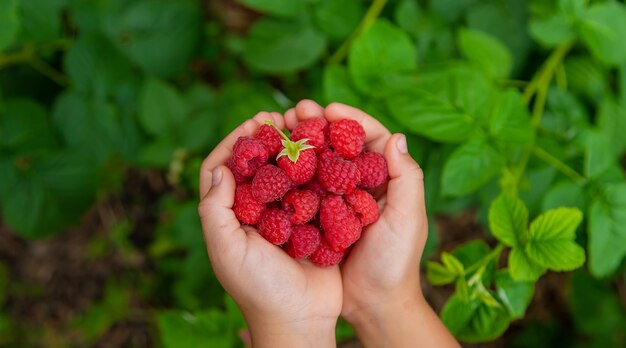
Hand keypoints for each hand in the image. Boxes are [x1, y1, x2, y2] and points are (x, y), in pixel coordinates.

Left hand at [198, 110, 340, 347]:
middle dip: (265, 137)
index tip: (253, 123)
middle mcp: (256, 211)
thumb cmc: (258, 288)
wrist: (300, 318)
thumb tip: (219, 168)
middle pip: (255, 164)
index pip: (222, 169)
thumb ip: (215, 211)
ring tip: (304, 126)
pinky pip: (313, 187)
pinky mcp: (313, 221)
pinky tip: (328, 151)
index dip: (233, 142)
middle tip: (280, 117)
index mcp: (231, 216)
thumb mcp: (226, 251)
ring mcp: (285, 215)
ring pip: (285, 171)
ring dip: (292, 146)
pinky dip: (318, 167)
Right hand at [286, 101, 457, 346]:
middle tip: (296, 110)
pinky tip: (275, 162)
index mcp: (388, 181)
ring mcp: (341, 200)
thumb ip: (406, 179)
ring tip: (281, 128)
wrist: (374, 304)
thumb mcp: (407, 220)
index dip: (350, 120)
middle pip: (342, 145)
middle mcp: (364, 185)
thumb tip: (397, 136)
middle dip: (320, 125)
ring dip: (304, 143)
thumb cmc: (395, 263)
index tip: (327, 108)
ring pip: (321, 162)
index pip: (371, 138)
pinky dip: (293, 173)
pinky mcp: (322, 217)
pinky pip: (307, 188)